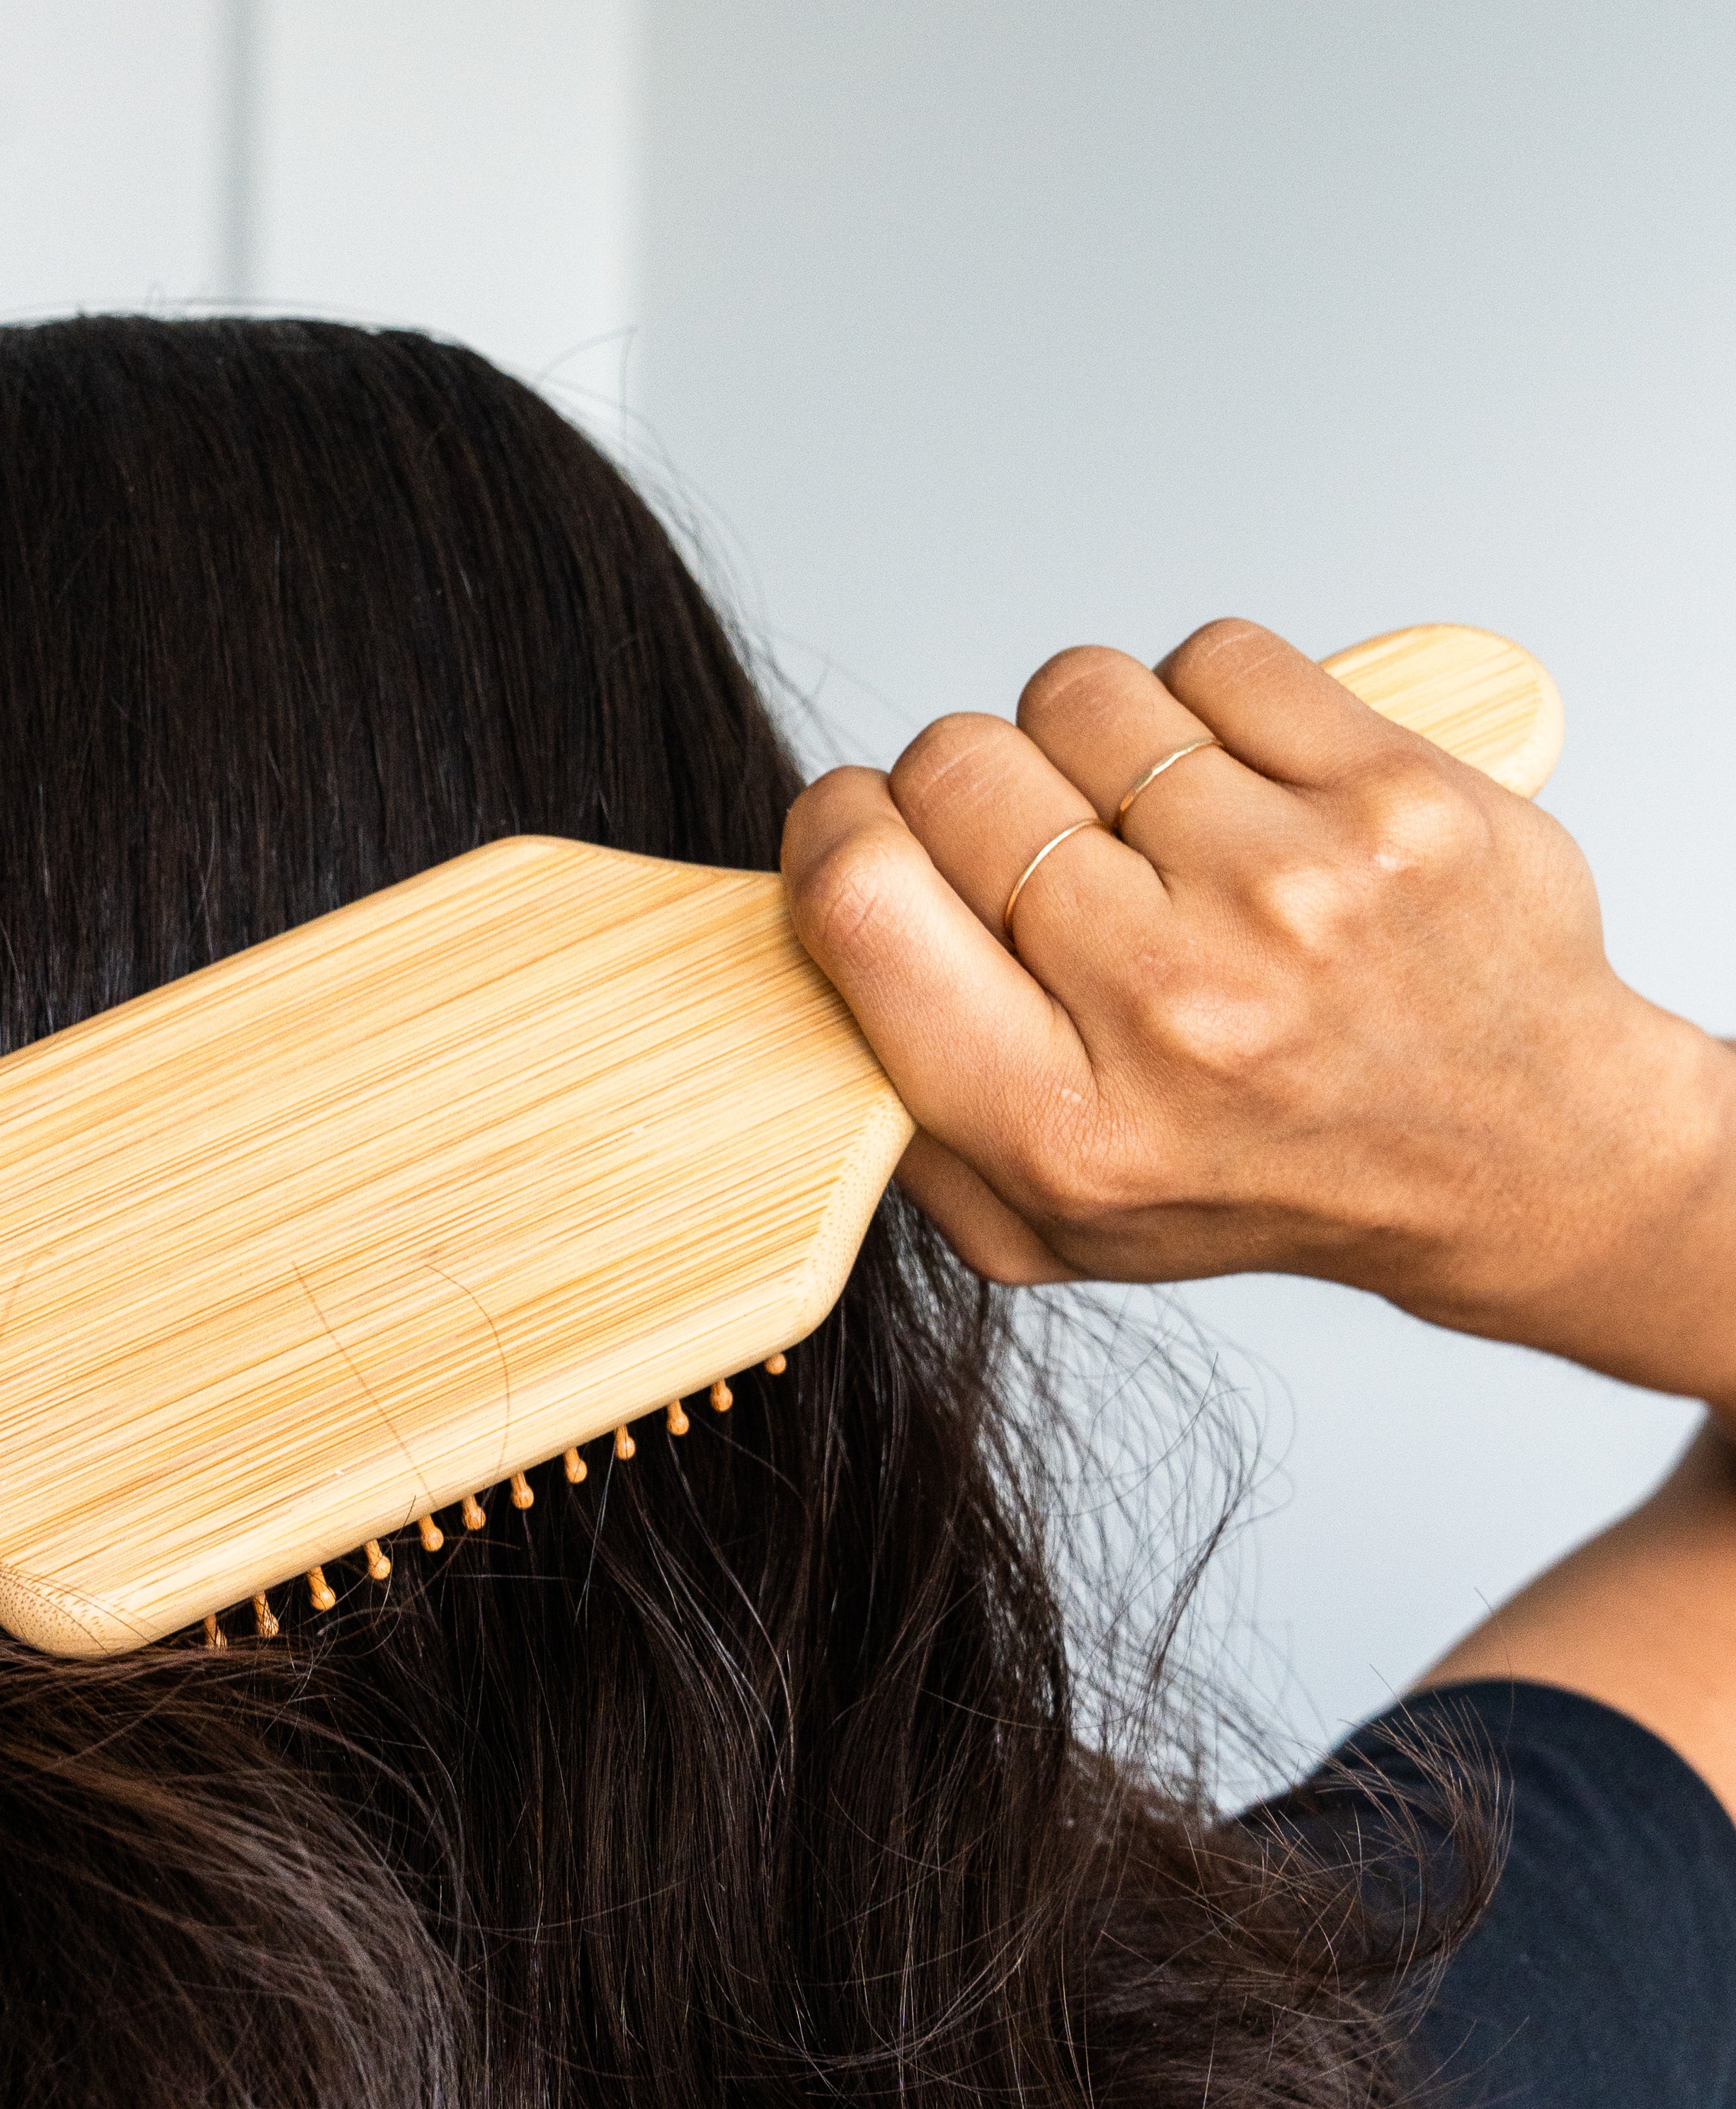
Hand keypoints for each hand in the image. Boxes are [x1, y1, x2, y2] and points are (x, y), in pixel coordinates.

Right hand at [780, 619, 1735, 1411]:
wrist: (1517, 1156)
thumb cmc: (1267, 1180)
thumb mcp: (1049, 1230)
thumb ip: (908, 1122)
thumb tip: (811, 961)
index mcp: (1060, 1127)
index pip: (864, 901)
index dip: (837, 829)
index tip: (866, 833)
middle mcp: (1173, 1012)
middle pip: (958, 773)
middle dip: (967, 786)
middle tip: (1032, 844)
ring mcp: (1293, 895)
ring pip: (1080, 694)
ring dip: (1089, 738)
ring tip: (1148, 824)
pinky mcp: (1393, 800)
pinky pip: (1215, 658)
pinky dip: (1208, 703)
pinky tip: (1241, 791)